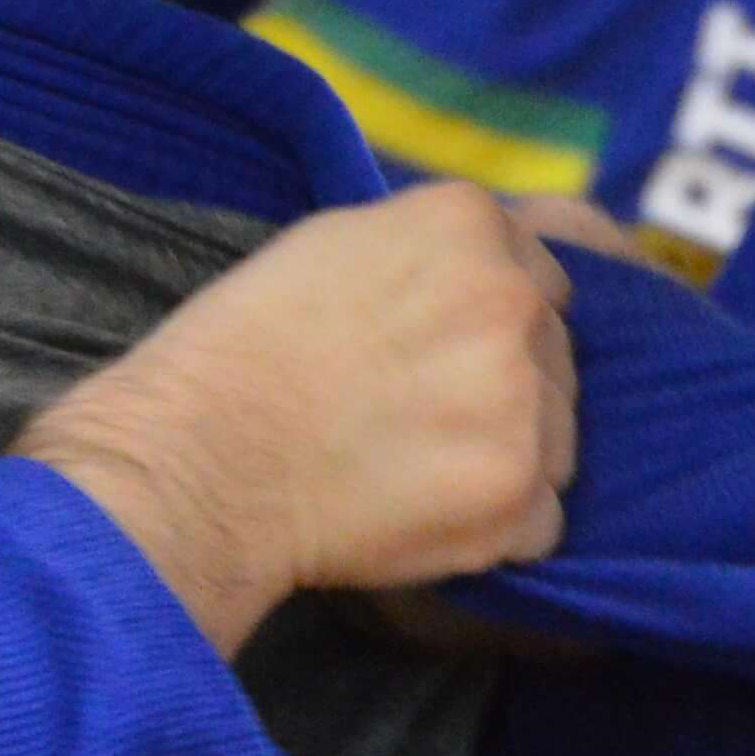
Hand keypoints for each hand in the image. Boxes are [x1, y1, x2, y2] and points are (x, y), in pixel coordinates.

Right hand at [14, 184, 580, 645]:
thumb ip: (433, 249)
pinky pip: (543, 519)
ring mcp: (523, 401)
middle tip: (415, 418)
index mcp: (468, 225)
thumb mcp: (338, 242)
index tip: (440, 355)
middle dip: (505, 388)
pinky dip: (497, 530)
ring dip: (508, 458)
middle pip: (555, 357)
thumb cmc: (241, 349)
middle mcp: (512, 301)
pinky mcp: (516, 494)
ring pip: (558, 438)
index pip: (543, 276)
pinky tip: (423, 516)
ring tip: (415, 469)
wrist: (195, 457)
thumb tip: (495, 270)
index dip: (492, 324)